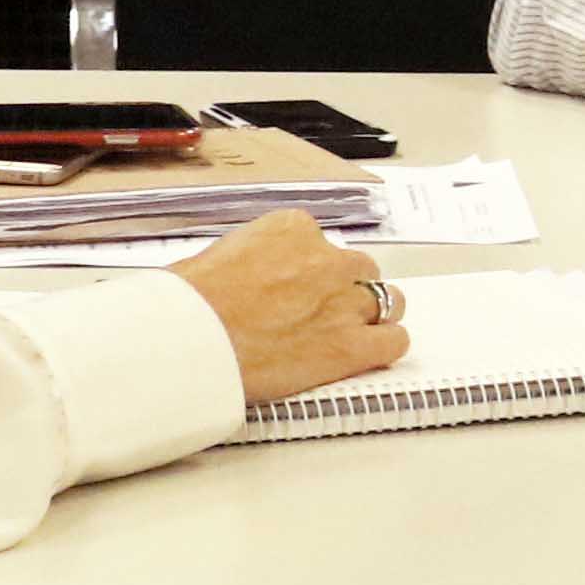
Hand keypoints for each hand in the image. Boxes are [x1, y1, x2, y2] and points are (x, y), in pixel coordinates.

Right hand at [171, 211, 411, 404]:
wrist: (194, 339)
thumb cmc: (191, 302)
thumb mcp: (214, 257)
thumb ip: (248, 260)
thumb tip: (243, 276)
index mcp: (293, 229)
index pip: (320, 242)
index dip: (312, 270)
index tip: (296, 287)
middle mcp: (327, 260)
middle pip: (359, 270)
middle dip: (344, 290)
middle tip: (319, 314)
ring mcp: (344, 302)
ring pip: (387, 300)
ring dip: (374, 315)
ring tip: (351, 333)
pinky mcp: (351, 346)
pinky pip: (394, 341)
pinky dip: (385, 347)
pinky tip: (369, 355)